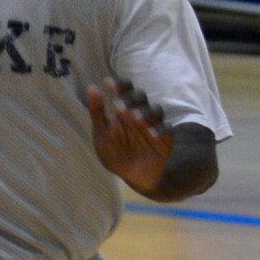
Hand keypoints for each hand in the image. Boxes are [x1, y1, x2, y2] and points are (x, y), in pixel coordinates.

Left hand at [88, 78, 172, 194]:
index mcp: (125, 109)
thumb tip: (92, 87)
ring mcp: (154, 125)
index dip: (120, 85)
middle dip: (131, 99)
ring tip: (135, 118)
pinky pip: (167, 130)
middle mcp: (141, 113)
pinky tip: (151, 135)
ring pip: (156, 110)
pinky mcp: (166, 139)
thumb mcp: (101, 134)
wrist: (132, 176)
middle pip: (141, 97)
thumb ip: (98, 112)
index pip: (125, 90)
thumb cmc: (115, 153)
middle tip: (120, 106)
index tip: (108, 83)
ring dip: (145, 112)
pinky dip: (160, 130)